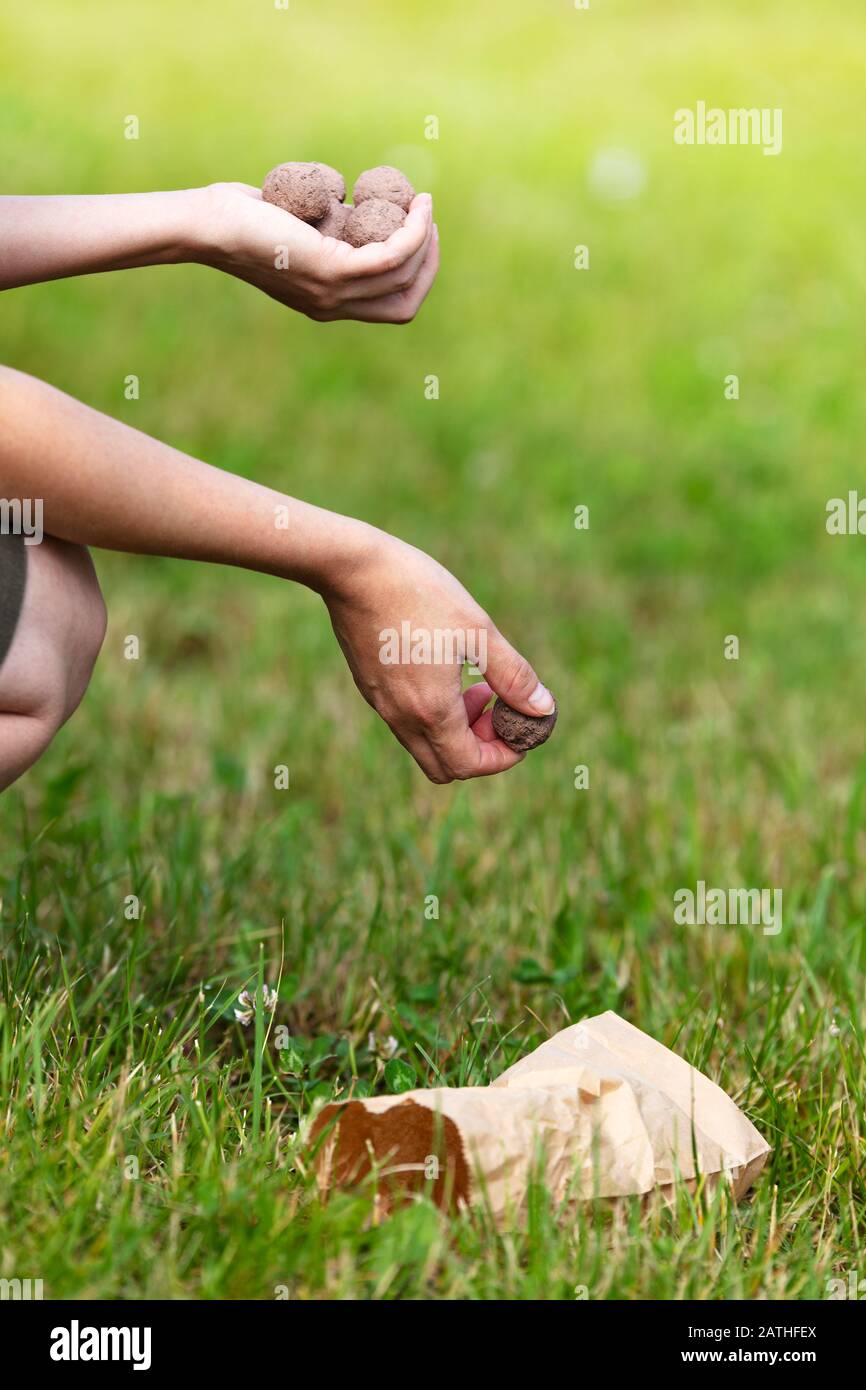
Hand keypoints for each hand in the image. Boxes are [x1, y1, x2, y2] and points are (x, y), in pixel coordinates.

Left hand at [194, 181, 438, 323]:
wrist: (208, 227)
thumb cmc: (238, 219)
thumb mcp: (290, 230)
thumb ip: (317, 231)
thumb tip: (342, 206)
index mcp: (326, 302)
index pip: (390, 304)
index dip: (415, 272)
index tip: (417, 232)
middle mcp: (333, 306)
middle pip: (406, 299)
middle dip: (428, 261)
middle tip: (427, 220)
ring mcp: (333, 292)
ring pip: (404, 275)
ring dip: (425, 239)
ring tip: (423, 205)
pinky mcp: (330, 270)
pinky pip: (390, 256)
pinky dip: (413, 230)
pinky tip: (416, 205)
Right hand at [320, 528, 555, 782]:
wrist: (353, 569)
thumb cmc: (419, 593)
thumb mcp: (477, 631)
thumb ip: (513, 676)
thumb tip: (543, 709)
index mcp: (431, 710)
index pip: (470, 765)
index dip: (502, 757)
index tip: (519, 728)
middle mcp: (401, 717)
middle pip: (445, 766)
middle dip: (478, 748)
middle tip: (494, 708)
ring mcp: (381, 704)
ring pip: (423, 744)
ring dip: (455, 728)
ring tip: (472, 685)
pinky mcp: (370, 687)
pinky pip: (405, 721)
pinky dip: (432, 713)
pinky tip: (442, 669)